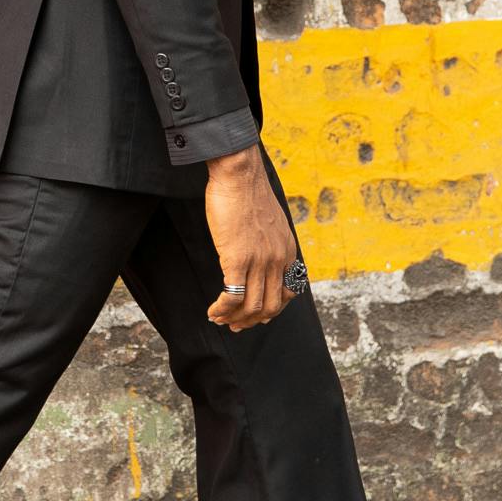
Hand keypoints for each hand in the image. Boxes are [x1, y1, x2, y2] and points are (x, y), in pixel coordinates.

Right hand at [204, 146, 299, 330]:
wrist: (239, 174)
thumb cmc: (247, 192)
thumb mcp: (269, 220)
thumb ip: (269, 241)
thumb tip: (258, 253)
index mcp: (287, 250)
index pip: (288, 292)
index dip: (273, 309)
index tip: (258, 315)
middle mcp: (277, 259)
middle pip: (270, 305)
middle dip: (253, 321)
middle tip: (237, 326)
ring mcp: (259, 260)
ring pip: (251, 305)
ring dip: (235, 319)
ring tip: (220, 321)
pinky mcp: (237, 258)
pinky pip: (232, 296)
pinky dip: (222, 310)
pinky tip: (213, 312)